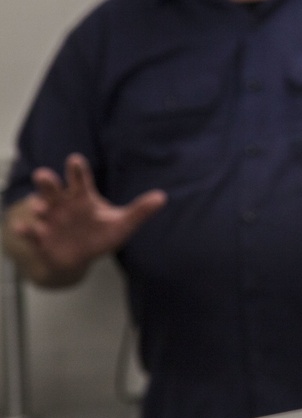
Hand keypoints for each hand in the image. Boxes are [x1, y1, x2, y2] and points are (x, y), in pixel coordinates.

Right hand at [9, 153, 166, 278]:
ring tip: (39, 206)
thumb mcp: (122, 224)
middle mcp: (63, 205)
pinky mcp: (41, 239)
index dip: (76, 171)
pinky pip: (31, 233)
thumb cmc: (101, 235)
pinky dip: (26, 230)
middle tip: (43, 174)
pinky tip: (22, 227)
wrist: (80, 258)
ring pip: (40, 209)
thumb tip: (162, 197)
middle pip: (54, 190)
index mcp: (83, 198)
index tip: (74, 159)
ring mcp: (50, 221)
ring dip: (38, 206)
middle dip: (48, 183)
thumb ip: (140, 211)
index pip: (80, 181)